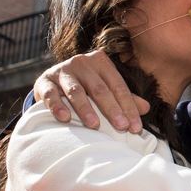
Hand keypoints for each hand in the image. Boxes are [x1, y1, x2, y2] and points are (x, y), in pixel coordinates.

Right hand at [33, 50, 148, 131]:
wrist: (51, 82)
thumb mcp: (104, 88)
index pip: (118, 86)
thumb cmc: (84, 86)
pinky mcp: (44, 81)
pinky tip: (65, 119)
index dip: (128, 107)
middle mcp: (82, 62)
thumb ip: (124, 97)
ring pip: (76, 91)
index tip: (135, 128)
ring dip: (86, 109)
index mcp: (100, 62)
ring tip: (95, 126)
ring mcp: (62, 71)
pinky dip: (57, 106)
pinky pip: (51, 94)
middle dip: (112, 109)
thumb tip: (146, 108)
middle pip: (100, 88)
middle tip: (122, 128)